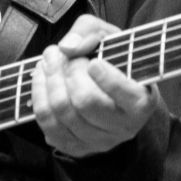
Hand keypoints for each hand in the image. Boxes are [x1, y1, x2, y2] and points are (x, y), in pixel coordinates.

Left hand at [31, 14, 158, 157]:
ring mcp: (100, 141)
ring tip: (48, 61)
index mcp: (140, 102)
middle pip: (85, 101)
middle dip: (67, 71)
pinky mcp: (77, 147)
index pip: (120, 93)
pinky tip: (42, 80)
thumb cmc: (112, 60)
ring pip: (62, 113)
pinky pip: (48, 125)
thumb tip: (67, 47)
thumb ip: (89, 32)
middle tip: (60, 53)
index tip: (93, 62)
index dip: (105, 77)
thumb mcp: (108, 36)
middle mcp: (124, 127)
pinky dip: (39, 97)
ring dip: (48, 80)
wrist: (112, 88)